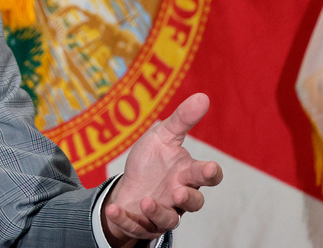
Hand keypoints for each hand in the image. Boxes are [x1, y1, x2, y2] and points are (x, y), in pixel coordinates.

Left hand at [101, 93, 223, 246]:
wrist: (129, 182)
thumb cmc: (152, 160)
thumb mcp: (162, 135)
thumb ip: (182, 119)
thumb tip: (203, 96)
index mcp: (187, 173)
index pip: (207, 176)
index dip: (210, 173)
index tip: (209, 168)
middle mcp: (180, 195)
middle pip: (194, 202)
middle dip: (189, 198)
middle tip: (179, 192)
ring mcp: (164, 211)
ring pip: (170, 219)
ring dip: (159, 211)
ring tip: (146, 200)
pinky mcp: (144, 224)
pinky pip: (137, 226)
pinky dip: (125, 219)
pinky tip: (112, 210)